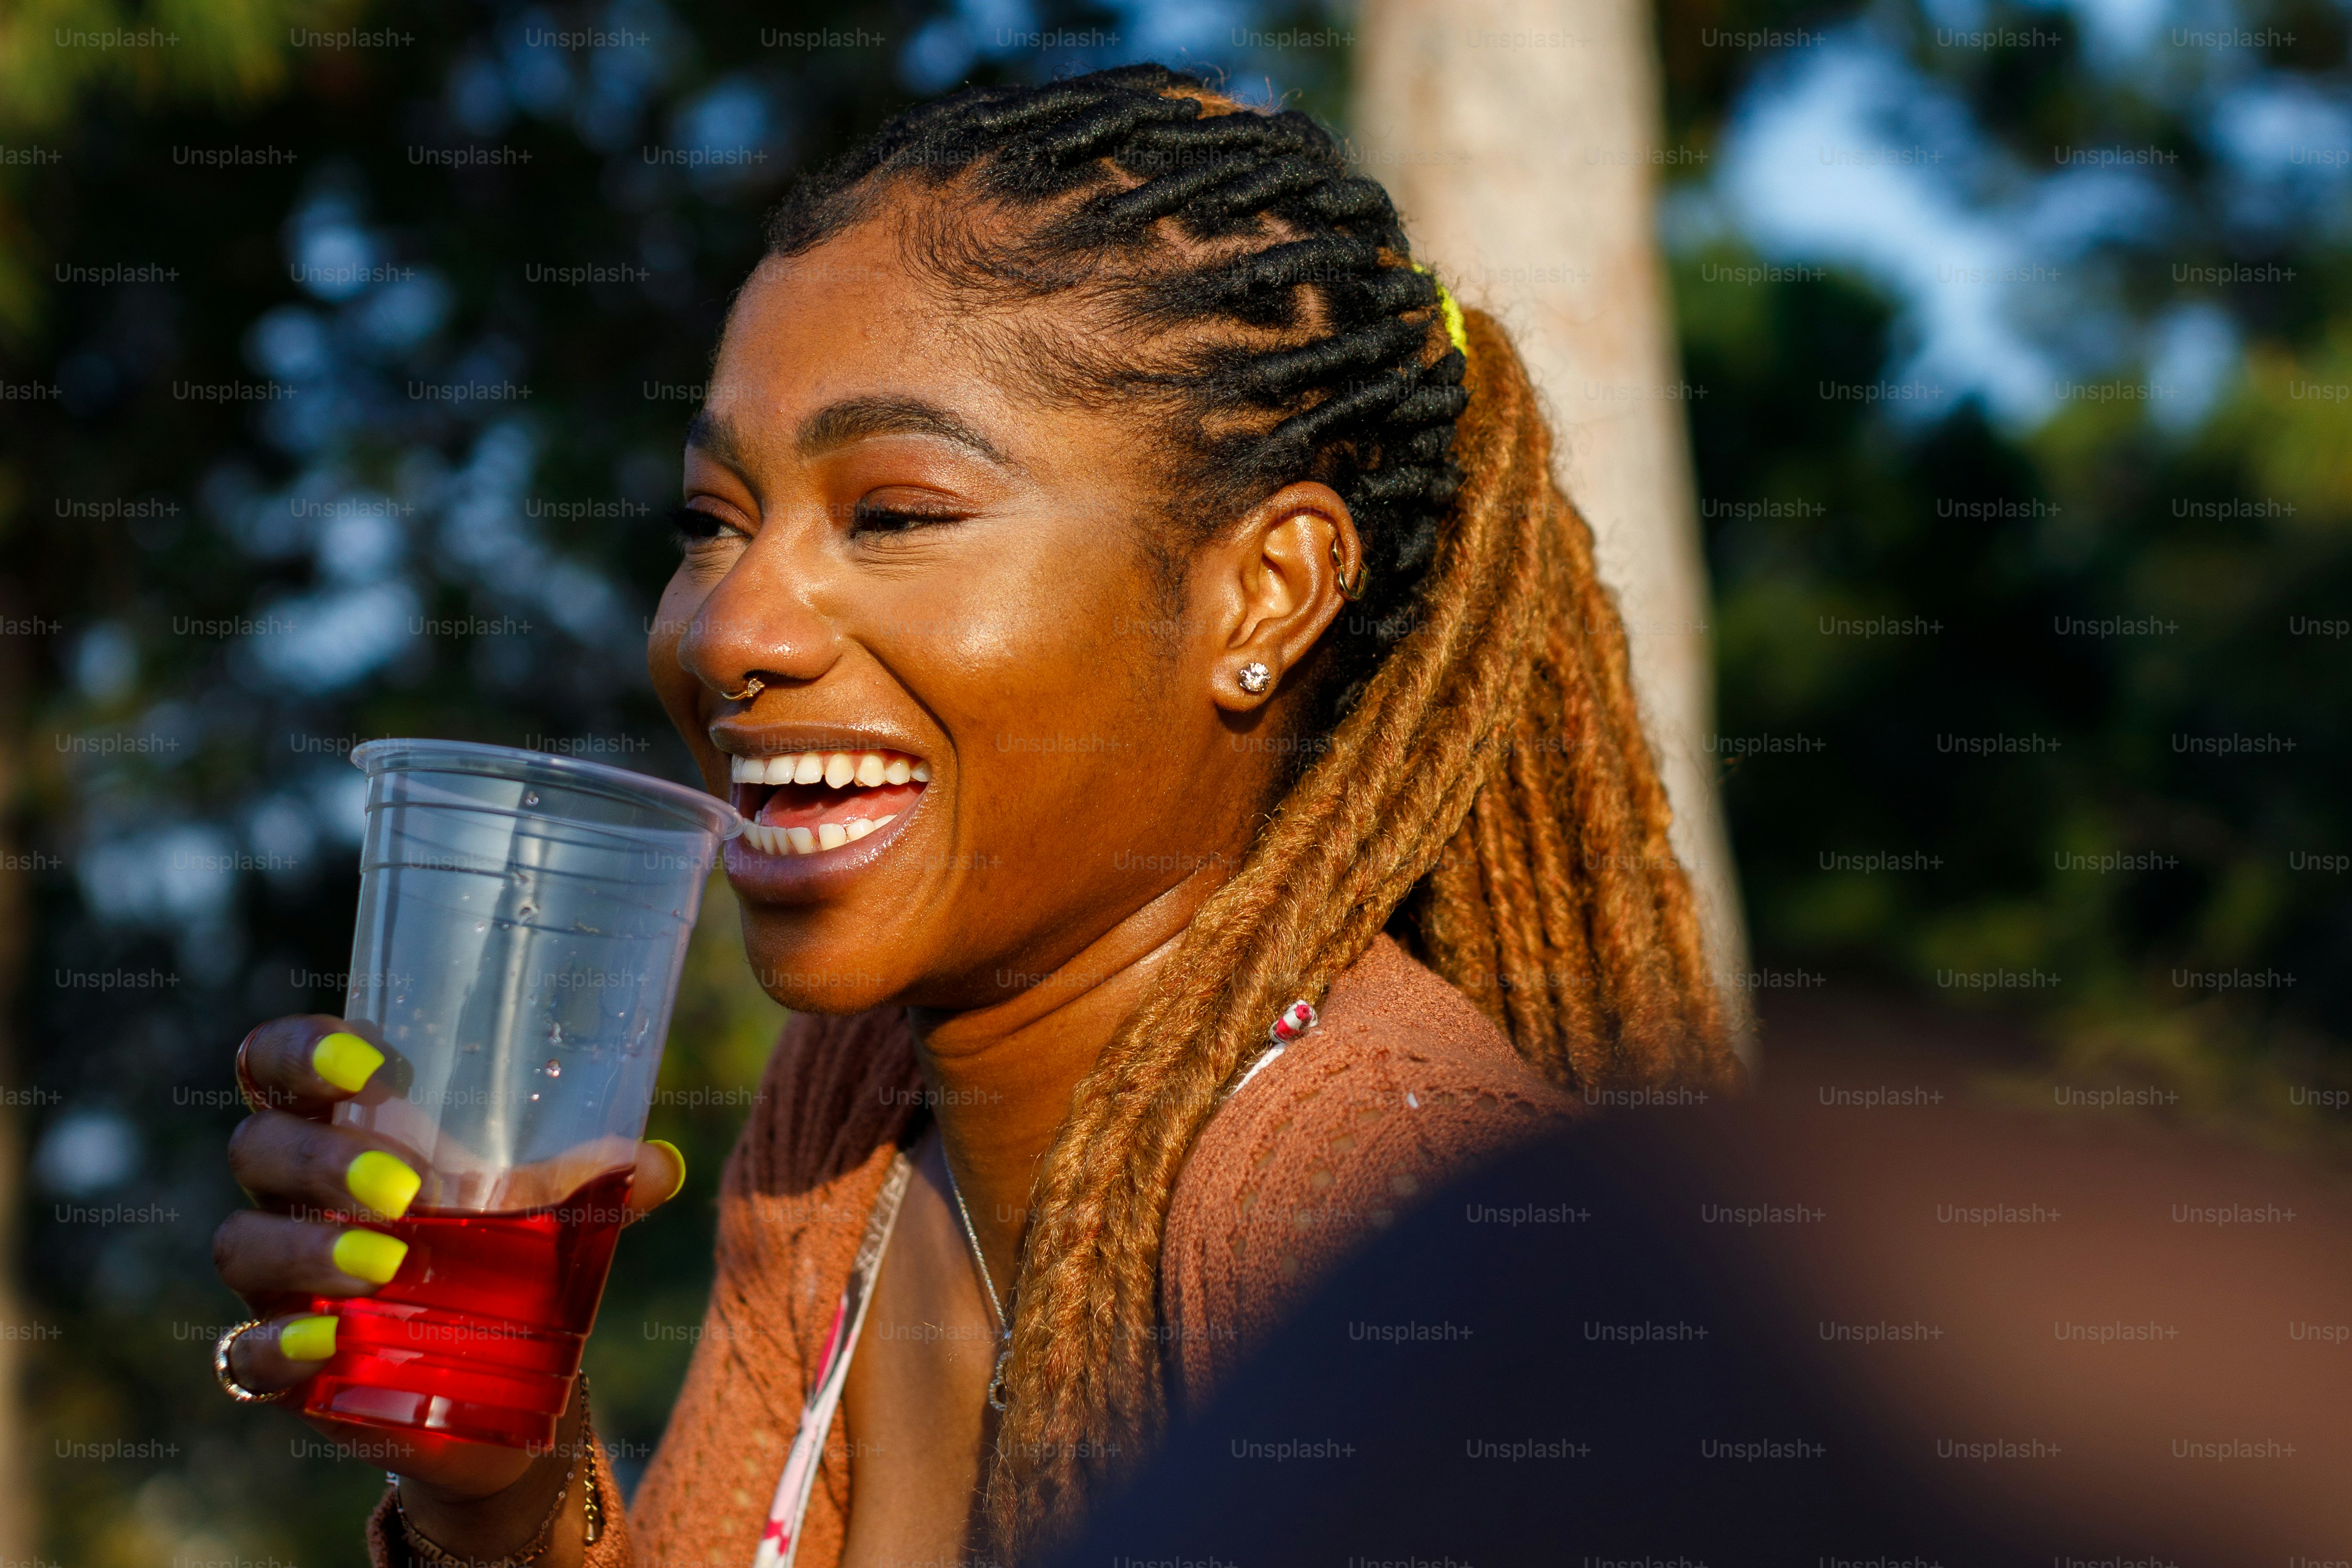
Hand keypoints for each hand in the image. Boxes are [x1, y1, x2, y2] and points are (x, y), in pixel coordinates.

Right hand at [212, 1014, 684, 1539]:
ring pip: (243, 1245)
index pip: (276, 1064)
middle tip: (404, 1186)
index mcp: (343, 1127)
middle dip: (320, 1158)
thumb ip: (599, 1180)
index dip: (300, 1052)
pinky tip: (328, 1346)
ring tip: (390, 1263)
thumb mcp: (554, 1206)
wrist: (497, 1377)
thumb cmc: (507, 1246)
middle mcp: (294, 1196)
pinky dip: (278, 1350)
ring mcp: (279, 1280)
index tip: (371, 1066)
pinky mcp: (285, 1364)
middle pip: (259, 1147)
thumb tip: (657, 1165)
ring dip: (307, 1252)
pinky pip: (244, 1356)